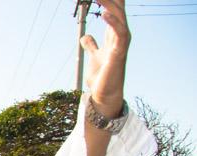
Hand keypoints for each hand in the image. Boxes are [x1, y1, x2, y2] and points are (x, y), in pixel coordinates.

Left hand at [83, 0, 129, 116]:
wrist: (104, 94)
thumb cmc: (102, 75)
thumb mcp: (94, 56)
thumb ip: (91, 45)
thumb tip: (86, 36)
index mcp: (114, 34)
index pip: (115, 10)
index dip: (111, 0)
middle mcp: (120, 36)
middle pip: (118, 9)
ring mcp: (121, 43)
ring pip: (119, 18)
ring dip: (110, 5)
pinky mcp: (119, 53)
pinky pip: (119, 33)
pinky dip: (113, 22)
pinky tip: (106, 14)